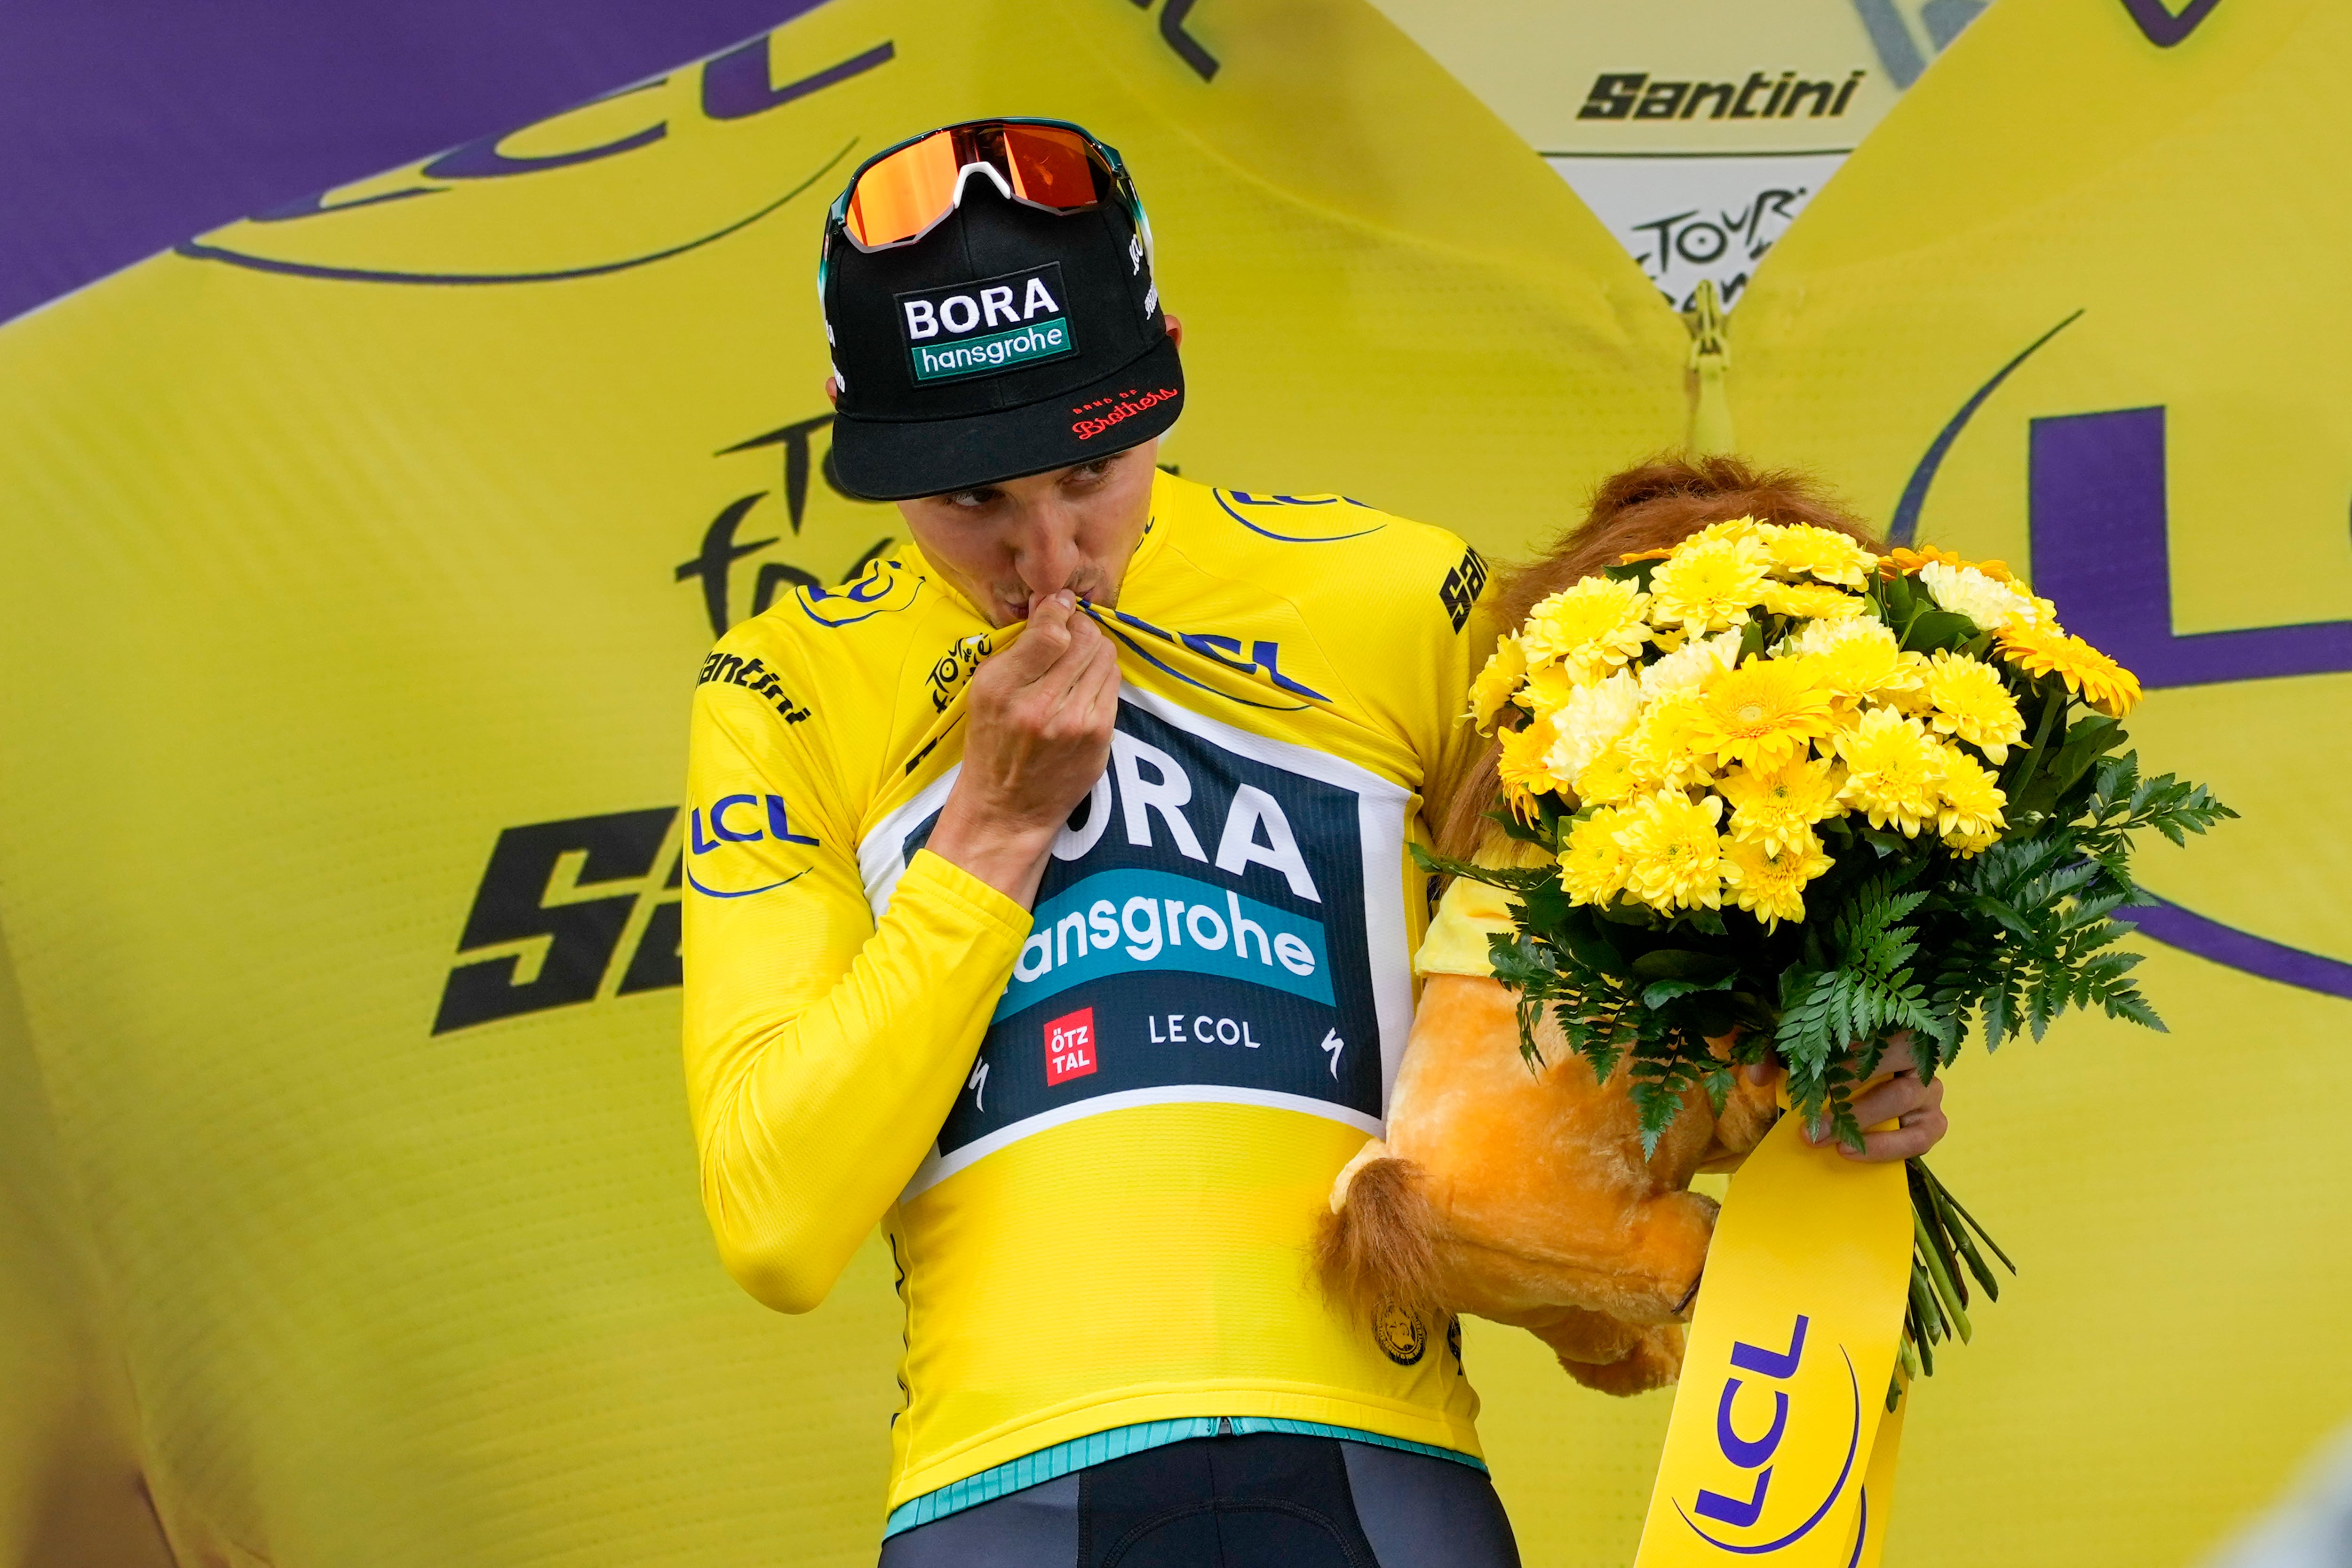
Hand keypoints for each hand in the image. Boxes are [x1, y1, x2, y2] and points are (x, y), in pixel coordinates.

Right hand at [925, 591, 1120, 906]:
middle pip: (1085, 638)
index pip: (1050, 631)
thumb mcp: (984, 691)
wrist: (1007, 808)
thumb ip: (1018, 647)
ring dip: (1093, 649)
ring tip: (1075, 659)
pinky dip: (1101, 675)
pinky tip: (1084, 684)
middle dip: (1079, 627)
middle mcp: (1042, 707)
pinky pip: (1113, 683)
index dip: (1058, 609)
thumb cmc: (991, 743)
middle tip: (1068, 632)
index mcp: (1004, 690)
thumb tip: (1051, 603)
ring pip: (1105, 657)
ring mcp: (1076, 724)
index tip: (1057, 606)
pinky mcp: (1100, 737)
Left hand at [1743, 1031, 1949, 1162]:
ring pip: (1904, 1100)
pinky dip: (1888, 1147)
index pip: (1865, 1033)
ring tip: (1831, 1143)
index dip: (1835, 1056)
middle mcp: (1916, 1053)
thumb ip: (1774, 1053)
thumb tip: (1755, 1075)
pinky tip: (1853, 1152)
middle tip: (1811, 1127)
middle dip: (1845, 1099)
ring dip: (1864, 1123)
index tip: (1805, 1076)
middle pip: (1885, 1065)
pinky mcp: (1934, 1120)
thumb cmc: (1834, 1059)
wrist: (1862, 1081)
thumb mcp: (1802, 1049)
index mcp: (1887, 1024)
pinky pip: (1921, 1136)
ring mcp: (1929, 1088)